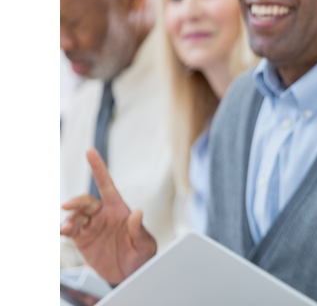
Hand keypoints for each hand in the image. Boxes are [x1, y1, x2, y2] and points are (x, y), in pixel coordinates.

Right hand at [60, 148, 156, 284]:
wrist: (129, 274)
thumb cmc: (141, 255)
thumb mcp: (144, 244)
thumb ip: (139, 229)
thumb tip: (139, 213)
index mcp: (119, 209)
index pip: (107, 185)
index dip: (99, 168)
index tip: (90, 152)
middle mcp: (103, 214)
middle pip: (86, 201)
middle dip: (76, 201)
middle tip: (68, 206)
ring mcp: (91, 226)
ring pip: (76, 215)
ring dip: (69, 219)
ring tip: (66, 228)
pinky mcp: (82, 239)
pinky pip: (70, 230)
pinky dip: (64, 228)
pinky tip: (62, 231)